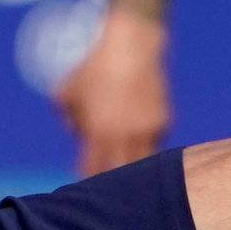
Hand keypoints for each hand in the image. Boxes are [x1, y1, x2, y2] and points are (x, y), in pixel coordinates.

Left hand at [57, 10, 170, 177]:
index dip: (86, 179)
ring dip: (129, 166)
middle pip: (116, 173)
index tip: (82, 185)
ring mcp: (147, 131)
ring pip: (139, 163)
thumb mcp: (67, 91)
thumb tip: (76, 132)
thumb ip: (67, 117)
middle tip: (103, 179)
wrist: (131, 45)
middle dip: (108, 179)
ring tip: (121, 163)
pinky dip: (144, 145)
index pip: (91, 170)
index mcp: (98, 133)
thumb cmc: (94, 66)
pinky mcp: (163, 122)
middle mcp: (124, 137)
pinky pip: (153, 143)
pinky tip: (136, 137)